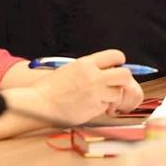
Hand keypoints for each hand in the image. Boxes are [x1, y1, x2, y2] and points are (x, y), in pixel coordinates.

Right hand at [23, 49, 144, 121]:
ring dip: (111, 95)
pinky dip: (101, 106)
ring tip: (98, 96)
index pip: (116, 56)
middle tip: (117, 83)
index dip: (119, 61)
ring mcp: (95, 94)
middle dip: (124, 79)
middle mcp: (93, 77)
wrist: (40, 103)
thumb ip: (91, 68)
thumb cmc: (52, 86)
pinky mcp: (94, 109)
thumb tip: (110, 70)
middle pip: (125, 75)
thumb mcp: (72, 69)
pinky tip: (89, 105)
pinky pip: (106, 106)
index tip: (118, 66)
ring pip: (117, 93)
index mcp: (86, 63)